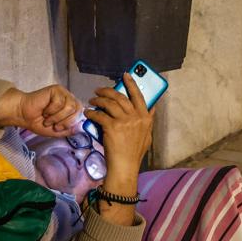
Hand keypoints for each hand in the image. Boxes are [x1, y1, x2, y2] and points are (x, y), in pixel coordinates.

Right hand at [0, 84, 81, 136]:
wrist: (24, 115)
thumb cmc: (39, 122)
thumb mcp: (56, 131)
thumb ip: (69, 130)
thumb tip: (80, 127)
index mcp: (71, 108)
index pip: (81, 114)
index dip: (71, 123)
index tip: (59, 128)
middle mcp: (69, 99)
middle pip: (77, 110)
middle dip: (65, 121)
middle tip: (54, 125)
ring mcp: (63, 93)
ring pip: (69, 107)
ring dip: (57, 117)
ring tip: (47, 118)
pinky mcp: (56, 89)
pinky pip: (59, 102)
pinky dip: (51, 110)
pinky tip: (44, 110)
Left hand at [85, 72, 152, 192]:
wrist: (125, 166)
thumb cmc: (135, 152)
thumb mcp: (147, 135)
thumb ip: (149, 120)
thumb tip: (153, 106)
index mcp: (145, 117)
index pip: (139, 95)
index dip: (131, 83)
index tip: (125, 74)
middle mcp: (136, 116)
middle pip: (120, 96)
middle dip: (108, 90)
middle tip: (99, 90)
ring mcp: (124, 121)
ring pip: (109, 103)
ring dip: (98, 99)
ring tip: (92, 100)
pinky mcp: (112, 127)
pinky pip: (100, 115)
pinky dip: (92, 112)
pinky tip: (88, 113)